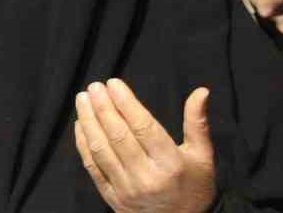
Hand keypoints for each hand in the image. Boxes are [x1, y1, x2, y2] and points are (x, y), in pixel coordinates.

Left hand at [75, 80, 214, 212]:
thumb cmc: (194, 185)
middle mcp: (147, 178)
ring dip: (89, 121)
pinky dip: (83, 144)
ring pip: (101, 150)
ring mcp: (127, 190)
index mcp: (171, 165)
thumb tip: (201, 90)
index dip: (126, 103)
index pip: (144, 128)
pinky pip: (93, 167)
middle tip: (94, 86)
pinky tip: (80, 124)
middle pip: (119, 136)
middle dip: (103, 108)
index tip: (113, 83)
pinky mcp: (112, 198)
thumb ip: (197, 123)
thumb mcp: (202, 156)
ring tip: (83, 99)